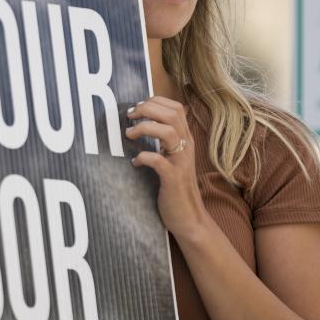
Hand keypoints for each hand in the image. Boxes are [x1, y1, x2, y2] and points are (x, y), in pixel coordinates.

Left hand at [125, 96, 208, 240]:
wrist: (189, 218)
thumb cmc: (176, 187)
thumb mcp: (174, 159)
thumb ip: (165, 142)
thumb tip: (144, 124)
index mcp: (186, 139)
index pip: (176, 108)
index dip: (155, 102)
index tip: (137, 108)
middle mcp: (186, 147)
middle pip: (172, 114)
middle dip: (147, 109)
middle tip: (130, 117)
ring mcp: (181, 162)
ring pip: (167, 131)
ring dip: (145, 128)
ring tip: (129, 134)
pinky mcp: (173, 178)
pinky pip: (158, 160)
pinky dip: (143, 157)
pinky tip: (135, 163)